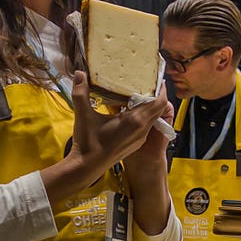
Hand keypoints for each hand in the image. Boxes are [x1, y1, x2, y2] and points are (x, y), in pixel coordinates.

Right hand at [44, 72, 170, 201]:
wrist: (88, 167)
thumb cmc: (88, 142)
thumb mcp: (84, 115)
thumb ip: (81, 92)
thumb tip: (79, 73)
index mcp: (135, 121)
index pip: (159, 102)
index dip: (161, 89)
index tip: (156, 77)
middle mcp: (142, 129)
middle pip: (158, 108)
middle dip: (155, 94)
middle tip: (148, 80)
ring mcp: (140, 138)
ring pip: (153, 117)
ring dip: (150, 105)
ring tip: (140, 92)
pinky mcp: (136, 143)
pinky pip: (147, 125)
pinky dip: (144, 115)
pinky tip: (131, 109)